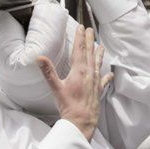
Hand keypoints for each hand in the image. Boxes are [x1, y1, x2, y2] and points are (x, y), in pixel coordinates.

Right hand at [38, 26, 112, 141]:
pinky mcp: (99, 90)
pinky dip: (106, 75)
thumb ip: (48, 72)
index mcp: (79, 71)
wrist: (82, 121)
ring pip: (98, 64)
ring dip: (99, 54)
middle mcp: (89, 73)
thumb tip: (39, 58)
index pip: (79, 50)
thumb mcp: (56, 88)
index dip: (80, 38)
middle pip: (89, 53)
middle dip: (89, 41)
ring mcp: (96, 81)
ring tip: (101, 46)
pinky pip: (104, 80)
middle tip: (90, 30)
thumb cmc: (68, 105)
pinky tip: (110, 74)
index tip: (81, 27)